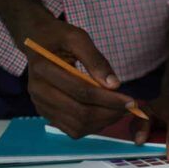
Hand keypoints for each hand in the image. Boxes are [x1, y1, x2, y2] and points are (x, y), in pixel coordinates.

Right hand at [21, 17, 135, 138]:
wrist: (36, 42)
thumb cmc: (59, 37)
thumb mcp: (78, 38)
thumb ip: (96, 60)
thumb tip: (114, 85)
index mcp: (44, 69)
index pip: (82, 92)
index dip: (110, 99)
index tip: (132, 101)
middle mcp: (38, 91)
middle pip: (80, 113)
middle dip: (110, 113)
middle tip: (130, 107)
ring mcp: (40, 105)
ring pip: (77, 126)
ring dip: (103, 122)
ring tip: (119, 110)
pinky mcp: (46, 113)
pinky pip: (72, 129)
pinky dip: (92, 126)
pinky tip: (104, 113)